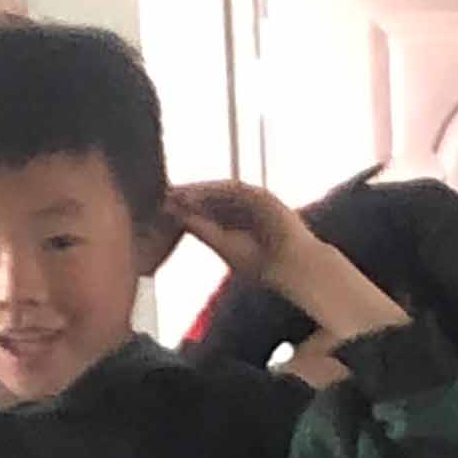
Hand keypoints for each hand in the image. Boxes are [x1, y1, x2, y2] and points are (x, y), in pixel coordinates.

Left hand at [167, 178, 314, 289]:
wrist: (294, 267)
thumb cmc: (262, 264)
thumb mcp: (224, 246)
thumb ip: (203, 229)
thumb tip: (176, 215)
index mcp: (235, 220)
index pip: (207, 208)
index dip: (186, 204)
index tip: (163, 204)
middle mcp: (244, 207)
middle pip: (212, 195)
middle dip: (189, 194)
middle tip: (164, 192)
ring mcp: (254, 200)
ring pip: (222, 190)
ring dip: (199, 190)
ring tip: (177, 192)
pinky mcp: (262, 196)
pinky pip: (236, 190)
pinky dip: (217, 191)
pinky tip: (198, 193)